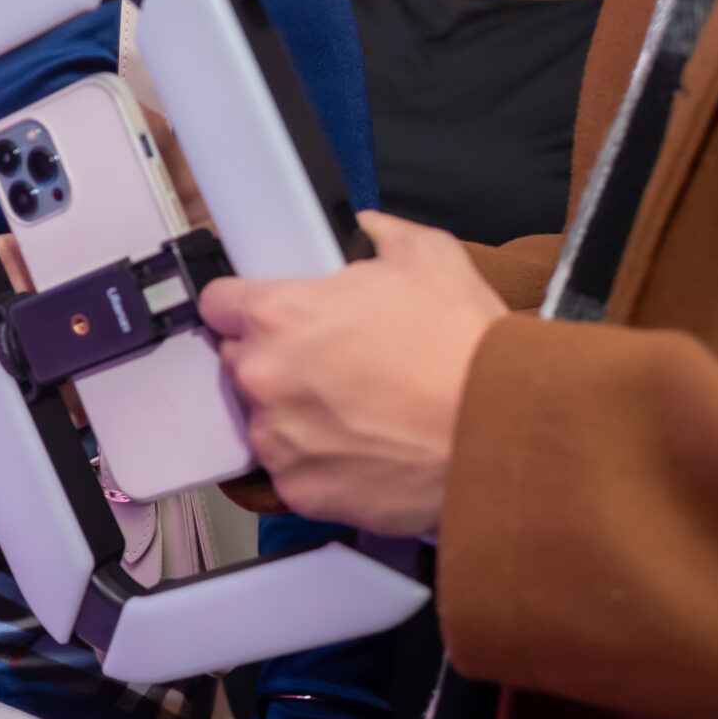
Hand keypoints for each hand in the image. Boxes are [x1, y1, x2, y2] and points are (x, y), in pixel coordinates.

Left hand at [199, 210, 505, 537]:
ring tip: (354, 410)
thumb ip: (381, 233)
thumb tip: (368, 228)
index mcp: (280, 315)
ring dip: (293, 414)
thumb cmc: (464, 347)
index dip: (243, 305)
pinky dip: (317, 463)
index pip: (218, 303)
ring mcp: (279, 439)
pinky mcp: (300, 491)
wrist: (499, 432)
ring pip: (263, 419)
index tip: (261, 314)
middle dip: (275, 359)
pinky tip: (362, 450)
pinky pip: (291, 471)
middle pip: (240, 362)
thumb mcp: (429, 257)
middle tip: (330, 362)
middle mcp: (265, 377)